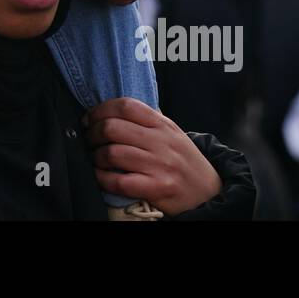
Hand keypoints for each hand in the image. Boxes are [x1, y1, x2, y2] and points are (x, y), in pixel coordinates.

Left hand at [83, 97, 221, 215]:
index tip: (89, 119)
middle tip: (88, 140)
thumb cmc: (184, 161)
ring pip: (112, 153)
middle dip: (92, 134)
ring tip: (96, 159)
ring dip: (96, 157)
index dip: (100, 110)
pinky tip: (101, 176)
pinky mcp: (157, 188)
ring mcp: (160, 165)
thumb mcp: (171, 133)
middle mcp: (161, 141)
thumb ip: (147, 120)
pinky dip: (102, 178)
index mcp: (163, 124)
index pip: (126, 105)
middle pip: (113, 128)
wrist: (210, 192)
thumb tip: (112, 110)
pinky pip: (119, 181)